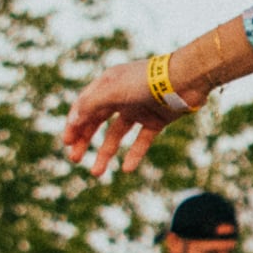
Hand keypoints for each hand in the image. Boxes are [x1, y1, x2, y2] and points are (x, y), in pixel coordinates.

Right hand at [59, 56, 196, 179]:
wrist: (185, 79)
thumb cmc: (147, 82)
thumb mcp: (113, 91)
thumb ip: (91, 105)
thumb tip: (72, 120)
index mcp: (108, 84)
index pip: (84, 105)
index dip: (74, 124)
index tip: (67, 143)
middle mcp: (121, 96)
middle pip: (97, 121)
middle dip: (84, 140)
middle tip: (74, 159)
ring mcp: (138, 108)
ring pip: (116, 134)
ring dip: (105, 152)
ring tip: (96, 173)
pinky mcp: (156, 120)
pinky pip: (141, 140)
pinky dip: (134, 154)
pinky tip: (127, 169)